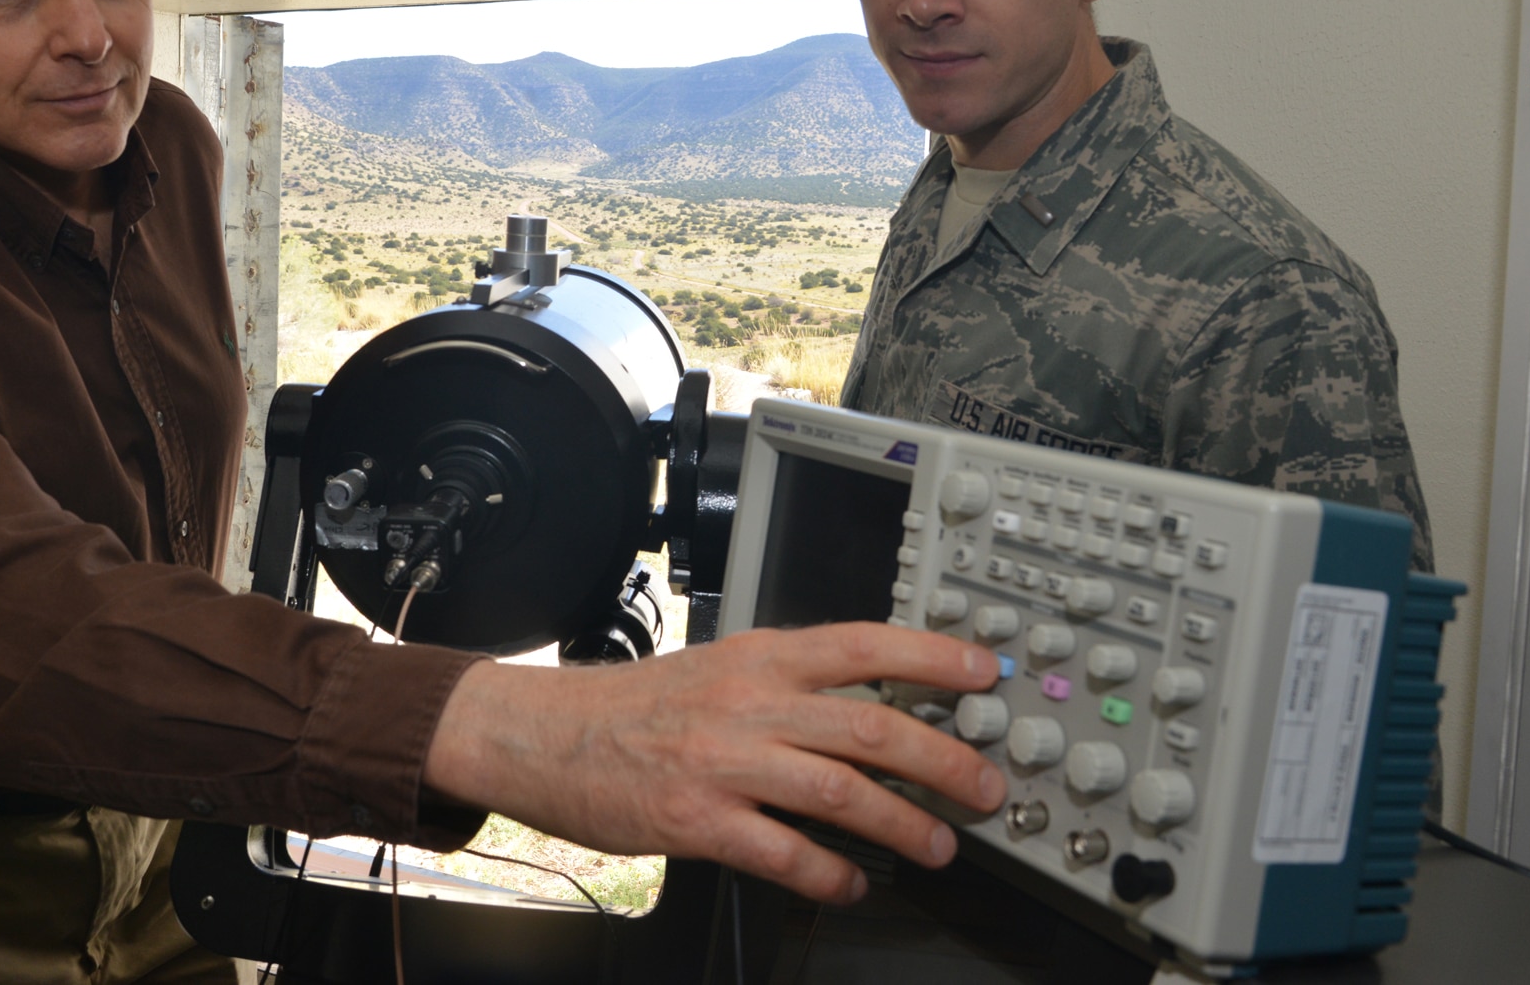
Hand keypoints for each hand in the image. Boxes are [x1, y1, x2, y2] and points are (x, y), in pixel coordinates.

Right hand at [422, 622, 1005, 902]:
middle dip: (945, 758)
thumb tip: (871, 698)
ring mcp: (724, 764)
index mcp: (759, 658)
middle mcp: (750, 704)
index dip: (933, 658)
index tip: (983, 672)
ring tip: (939, 847)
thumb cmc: (631, 706)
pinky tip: (854, 884)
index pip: (864, 645)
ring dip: (905, 824)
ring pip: (841, 792)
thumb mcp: (717, 668)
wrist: (543, 733)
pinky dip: (831, 874)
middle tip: (985, 785)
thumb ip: (787, 680)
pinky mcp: (698, 821)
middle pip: (872, 726)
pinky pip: (784, 853)